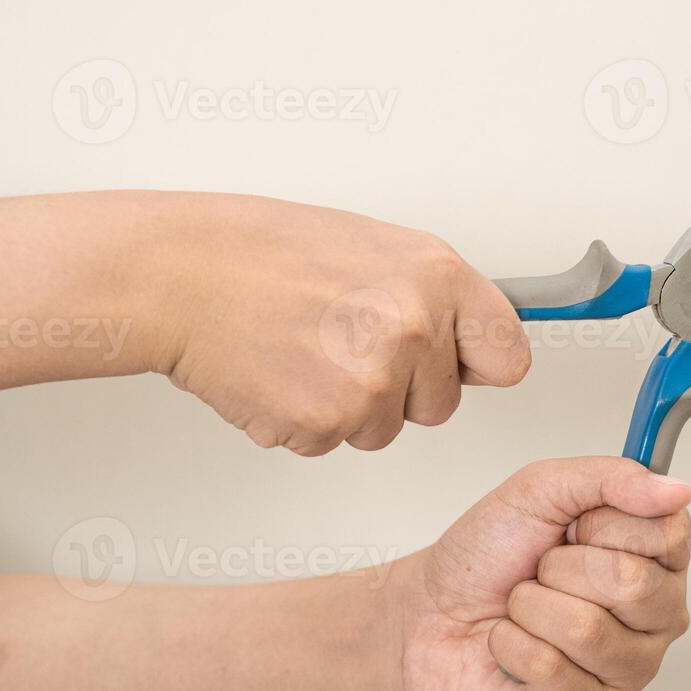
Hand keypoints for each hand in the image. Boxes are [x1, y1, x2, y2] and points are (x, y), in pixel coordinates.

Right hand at [152, 193, 530, 455]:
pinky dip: (306, 419)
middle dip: (403, 388)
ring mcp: (371, 382)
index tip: (463, 364)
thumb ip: (436, 297)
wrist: (183, 273)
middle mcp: (414, 329)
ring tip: (306, 349)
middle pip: (442, 405)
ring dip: (351, 405)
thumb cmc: (267, 252)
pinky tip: (280, 371)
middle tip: (346, 342)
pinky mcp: (325, 423)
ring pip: (385, 429)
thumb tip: (476, 339)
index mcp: (438, 277)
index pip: (508, 355)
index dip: (478, 364)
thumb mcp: (377, 247)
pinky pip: (333, 442)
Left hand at [395, 458, 690, 690]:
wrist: (429, 611)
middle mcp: (656, 618)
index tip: (575, 528)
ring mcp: (628, 671)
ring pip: (586, 629)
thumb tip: (677, 489)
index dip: (605, 524)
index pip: (668, 534)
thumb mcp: (542, 490)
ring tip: (525, 609)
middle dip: (560, 567)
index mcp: (657, 559)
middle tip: (542, 572)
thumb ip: (612, 478)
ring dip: (530, 608)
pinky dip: (511, 646)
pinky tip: (514, 646)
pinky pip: (551, 671)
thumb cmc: (488, 555)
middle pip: (632, 584)